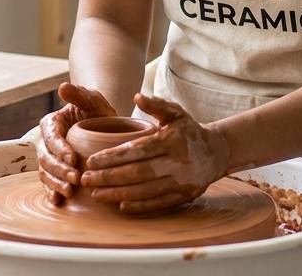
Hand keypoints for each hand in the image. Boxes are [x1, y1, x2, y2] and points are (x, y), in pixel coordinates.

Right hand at [36, 82, 116, 204]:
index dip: (60, 148)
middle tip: (75, 180)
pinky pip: (48, 184)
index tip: (73, 158)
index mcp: (51, 123)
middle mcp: (46, 141)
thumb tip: (62, 87)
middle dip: (58, 170)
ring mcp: (49, 158)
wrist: (103, 127)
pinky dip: (51, 193)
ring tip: (69, 192)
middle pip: (46, 157)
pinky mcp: (54, 172)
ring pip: (45, 172)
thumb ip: (79, 94)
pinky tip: (58, 202)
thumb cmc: (98, 111)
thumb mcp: (93, 100)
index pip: (52, 137)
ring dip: (55, 183)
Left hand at [79, 93, 230, 213]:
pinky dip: (139, 205)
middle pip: (137, 173)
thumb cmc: (187, 130)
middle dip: (108, 177)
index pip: (136, 150)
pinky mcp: (184, 196)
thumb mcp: (175, 112)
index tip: (90, 161)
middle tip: (85, 179)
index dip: (112, 157)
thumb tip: (137, 96)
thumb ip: (156, 104)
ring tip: (95, 194)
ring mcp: (182, 182)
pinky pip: (158, 203)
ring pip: (145, 191)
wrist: (216, 153)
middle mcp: (178, 162)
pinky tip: (120, 205)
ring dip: (117, 194)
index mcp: (171, 140)